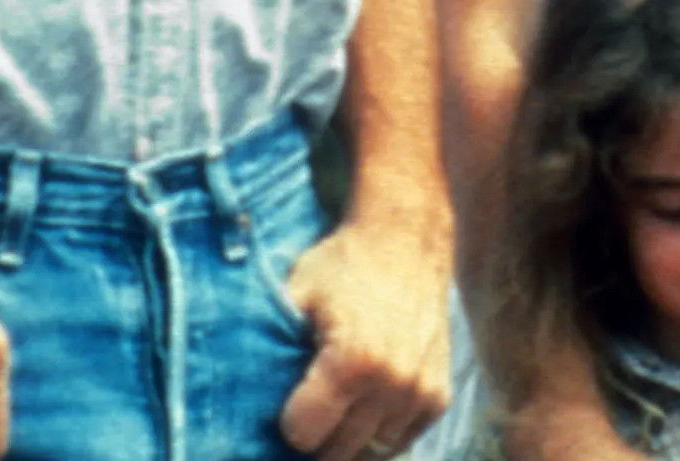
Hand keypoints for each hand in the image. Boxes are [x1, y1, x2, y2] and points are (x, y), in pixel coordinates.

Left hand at [277, 205, 455, 460]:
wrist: (405, 240)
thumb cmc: (342, 266)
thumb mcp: (295, 295)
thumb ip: (272, 345)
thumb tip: (241, 391)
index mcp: (352, 361)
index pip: (303, 435)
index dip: (288, 420)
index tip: (287, 401)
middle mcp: (392, 383)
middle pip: (337, 451)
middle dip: (317, 437)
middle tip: (308, 410)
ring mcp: (419, 392)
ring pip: (371, 453)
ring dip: (349, 439)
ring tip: (336, 411)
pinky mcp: (438, 395)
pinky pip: (402, 441)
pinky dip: (380, 435)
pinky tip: (363, 411)